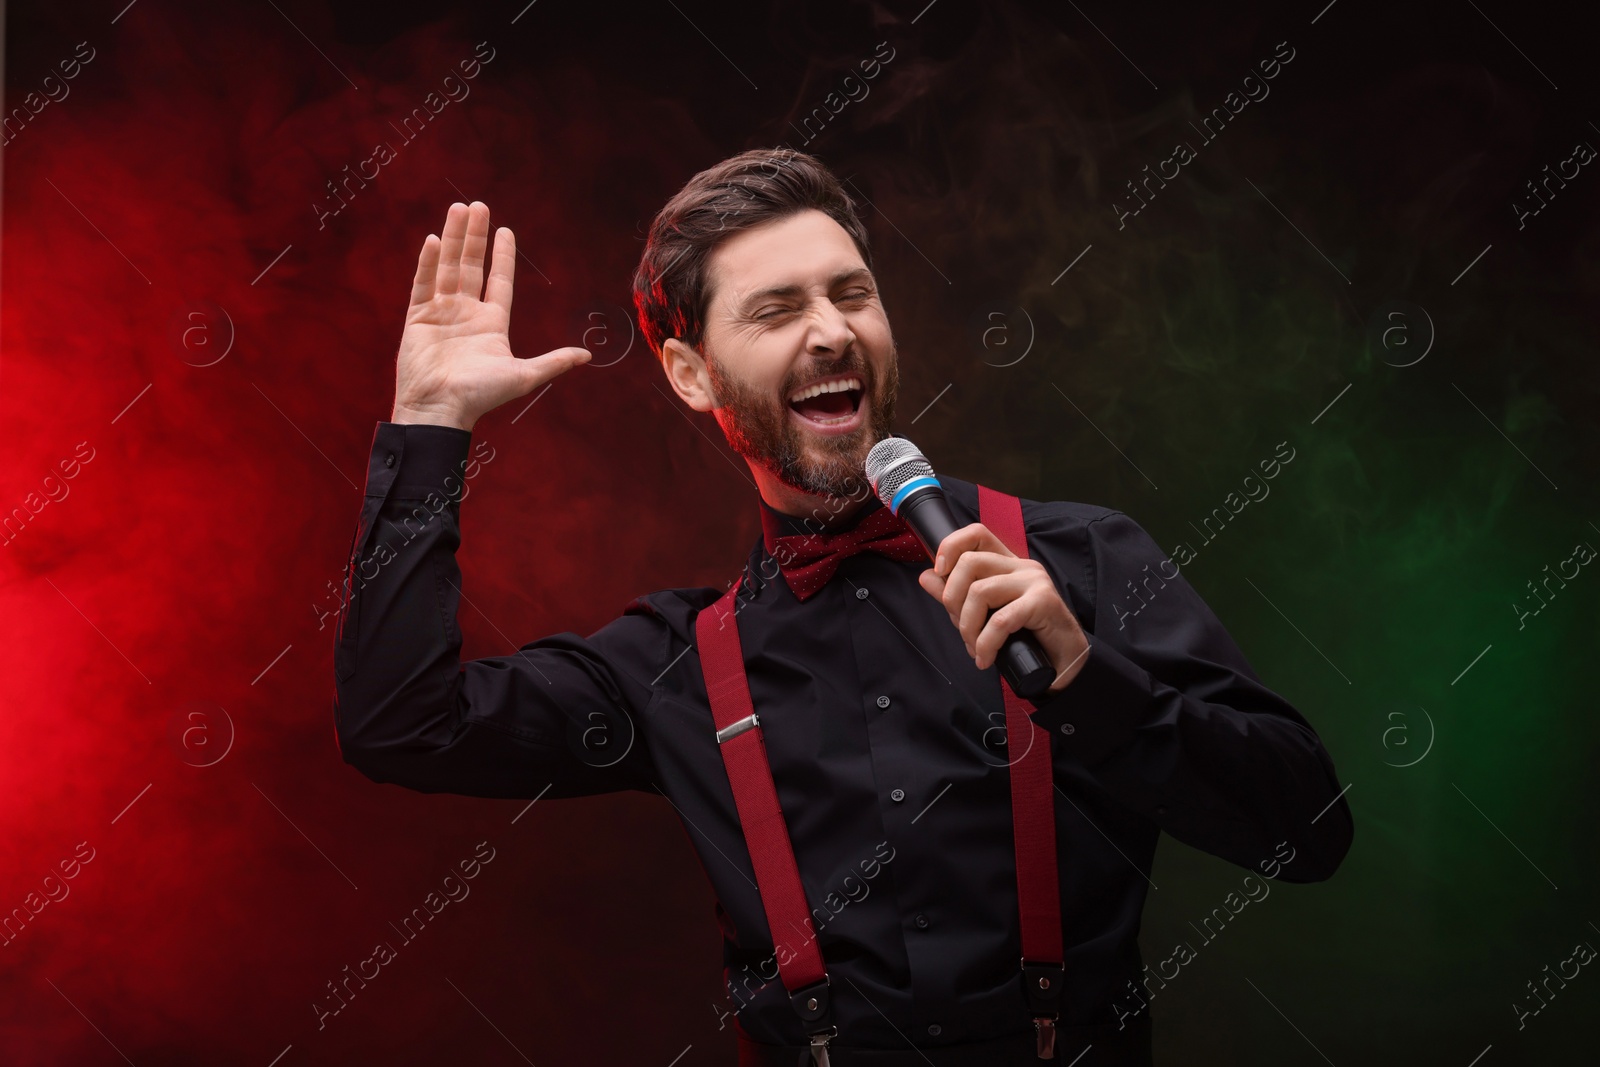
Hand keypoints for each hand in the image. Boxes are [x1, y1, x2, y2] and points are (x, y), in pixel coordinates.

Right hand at [391, 201, 590, 430]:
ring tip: (459, 209)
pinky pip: (422, 284)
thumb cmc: (481, 395)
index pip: (499, 280)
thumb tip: (588, 356)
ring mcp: (440, 313)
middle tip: (478, 206)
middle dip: (475, 236)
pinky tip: (434, 239)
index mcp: (491, 324)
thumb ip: (554, 362)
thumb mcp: (524, 375)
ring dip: (453, 239)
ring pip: (448, 267)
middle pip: (472, 266)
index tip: (505, 229)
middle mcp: (466, 313)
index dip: (502, 254)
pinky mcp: (417, 318)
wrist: (441, 409)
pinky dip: (428, 262)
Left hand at [916, 522, 1090, 692]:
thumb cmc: (1028, 636)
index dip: (951, 546)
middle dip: (953, 601)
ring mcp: (1034, 581)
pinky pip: (1001, 620)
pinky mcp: (1043, 602)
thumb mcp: (986, 613)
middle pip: (970, 563)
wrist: (1065, 661)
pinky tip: (985, 658)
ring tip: (975, 648)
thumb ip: (957, 595)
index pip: (977, 534)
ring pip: (980, 591)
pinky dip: (986, 643)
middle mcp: (1021, 566)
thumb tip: (927, 576)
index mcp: (1007, 564)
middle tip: (962, 630)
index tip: (939, 572)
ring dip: (968, 627)